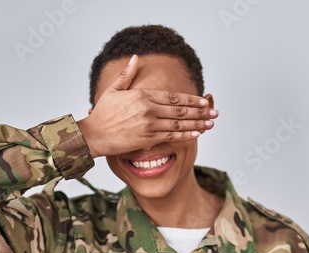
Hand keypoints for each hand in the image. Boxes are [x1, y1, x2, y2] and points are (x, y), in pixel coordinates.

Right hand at [75, 54, 217, 158]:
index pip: (173, 96)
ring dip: (198, 124)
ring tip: (210, 124)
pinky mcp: (147, 139)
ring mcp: (149, 125)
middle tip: (215, 113)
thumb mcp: (113, 90)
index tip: (203, 101)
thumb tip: (136, 58)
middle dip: (200, 112)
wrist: (93, 135)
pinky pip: (171, 137)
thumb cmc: (102, 113)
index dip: (191, 99)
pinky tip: (197, 134)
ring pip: (179, 124)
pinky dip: (185, 135)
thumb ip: (127, 74)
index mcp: (143, 96)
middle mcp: (149, 109)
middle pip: (180, 110)